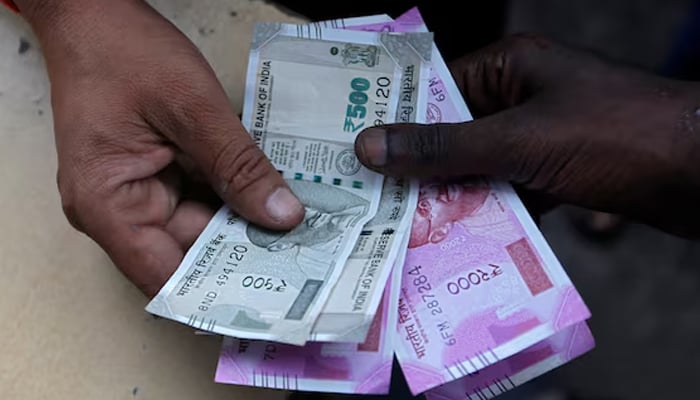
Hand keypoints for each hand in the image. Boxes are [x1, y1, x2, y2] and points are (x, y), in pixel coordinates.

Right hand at [17, 0, 303, 295]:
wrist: (93, 14)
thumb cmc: (124, 53)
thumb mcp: (192, 108)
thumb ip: (239, 166)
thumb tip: (283, 217)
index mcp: (108, 206)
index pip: (165, 276)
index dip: (218, 293)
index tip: (271, 298)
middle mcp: (120, 211)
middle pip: (190, 253)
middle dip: (245, 254)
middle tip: (305, 258)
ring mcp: (139, 193)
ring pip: (202, 227)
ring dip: (245, 225)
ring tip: (301, 232)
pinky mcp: (158, 175)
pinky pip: (202, 198)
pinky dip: (234, 198)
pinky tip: (274, 199)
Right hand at [355, 34, 699, 237]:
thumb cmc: (615, 135)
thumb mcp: (518, 140)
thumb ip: (443, 147)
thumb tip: (370, 146)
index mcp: (511, 68)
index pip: (436, 88)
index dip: (395, 119)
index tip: (354, 149)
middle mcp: (523, 98)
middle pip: (454, 134)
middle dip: (420, 168)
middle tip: (370, 199)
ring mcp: (542, 138)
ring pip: (479, 168)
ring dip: (451, 198)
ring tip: (404, 227)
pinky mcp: (559, 173)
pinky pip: (508, 192)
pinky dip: (487, 215)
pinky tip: (458, 242)